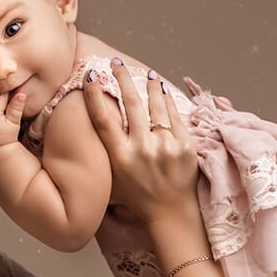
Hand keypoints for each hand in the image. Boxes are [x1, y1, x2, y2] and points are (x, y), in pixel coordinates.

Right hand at [81, 63, 198, 224]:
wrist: (170, 212)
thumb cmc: (137, 196)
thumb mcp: (113, 178)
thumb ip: (105, 154)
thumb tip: (94, 124)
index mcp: (120, 158)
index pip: (103, 119)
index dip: (94, 95)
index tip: (91, 75)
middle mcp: (142, 150)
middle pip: (130, 104)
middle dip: (122, 78)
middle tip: (116, 63)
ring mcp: (165, 147)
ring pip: (155, 105)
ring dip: (149, 85)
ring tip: (146, 74)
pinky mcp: (185, 146)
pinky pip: (174, 116)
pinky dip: (167, 101)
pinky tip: (162, 91)